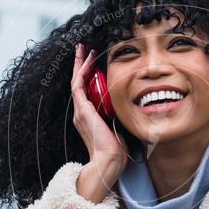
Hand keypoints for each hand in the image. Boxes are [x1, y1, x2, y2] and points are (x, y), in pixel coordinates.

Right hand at [71, 42, 127, 170]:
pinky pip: (78, 86)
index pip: (86, 90)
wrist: (108, 160)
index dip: (88, 74)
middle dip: (80, 64)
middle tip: (83, 49)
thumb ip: (120, 116)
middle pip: (78, 82)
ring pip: (77, 80)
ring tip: (83, 49)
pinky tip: (87, 61)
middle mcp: (81, 112)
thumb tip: (132, 107)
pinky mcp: (82, 110)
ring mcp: (80, 111)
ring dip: (80, 64)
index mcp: (88, 116)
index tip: (93, 61)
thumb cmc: (116, 149)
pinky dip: (81, 72)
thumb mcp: (119, 127)